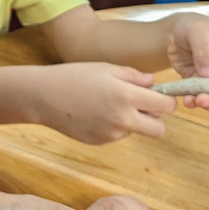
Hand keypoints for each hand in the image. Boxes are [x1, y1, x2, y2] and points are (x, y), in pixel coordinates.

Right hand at [35, 63, 176, 143]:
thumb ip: (133, 76)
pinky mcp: (99, 141)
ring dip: (131, 121)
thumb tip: (152, 84)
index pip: (165, 107)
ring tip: (107, 104)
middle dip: (155, 119)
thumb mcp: (105, 68)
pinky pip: (116, 135)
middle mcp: (122, 119)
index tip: (159, 96)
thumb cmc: (73, 76)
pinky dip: (113, 126)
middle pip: (158, 130)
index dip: (166, 101)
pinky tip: (95, 113)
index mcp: (126, 96)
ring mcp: (110, 134)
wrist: (42, 96)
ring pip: (135, 131)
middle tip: (141, 106)